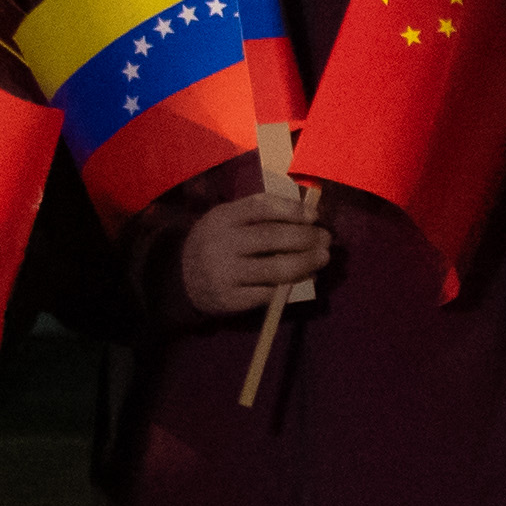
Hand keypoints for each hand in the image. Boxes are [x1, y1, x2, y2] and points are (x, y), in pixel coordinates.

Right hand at [179, 190, 337, 316]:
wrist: (179, 277)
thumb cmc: (216, 242)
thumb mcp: (227, 220)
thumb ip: (259, 215)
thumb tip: (307, 215)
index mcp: (222, 217)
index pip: (261, 207)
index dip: (292, 209)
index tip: (314, 215)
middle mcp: (221, 243)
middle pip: (273, 238)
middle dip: (307, 238)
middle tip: (326, 239)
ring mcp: (224, 273)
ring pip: (275, 269)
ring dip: (306, 263)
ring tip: (323, 257)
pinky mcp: (229, 299)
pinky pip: (268, 293)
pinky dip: (291, 285)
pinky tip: (305, 278)